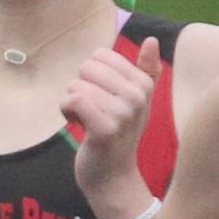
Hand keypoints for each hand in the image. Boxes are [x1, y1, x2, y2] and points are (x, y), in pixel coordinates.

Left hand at [62, 36, 161, 196]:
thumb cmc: (120, 136)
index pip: (100, 56)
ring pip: (77, 85)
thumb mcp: (137, 102)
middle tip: (92, 111)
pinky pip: (74, 100)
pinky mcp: (105, 129)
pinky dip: (66, 110)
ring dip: (72, 103)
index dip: (92, 76)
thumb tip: (152, 40)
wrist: (113, 178)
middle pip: (87, 67)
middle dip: (80, 87)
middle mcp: (137, 96)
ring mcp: (123, 113)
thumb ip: (146, 71)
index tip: (102, 98)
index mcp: (144, 84)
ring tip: (86, 121)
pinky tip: (76, 124)